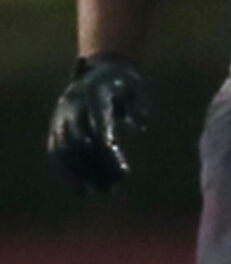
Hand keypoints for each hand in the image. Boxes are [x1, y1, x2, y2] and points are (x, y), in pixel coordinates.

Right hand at [48, 55, 148, 194]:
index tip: (120, 166)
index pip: (97, 122)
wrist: (101, 70)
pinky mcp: (57, 127)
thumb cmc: (125, 83)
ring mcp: (62, 117)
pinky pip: (56, 152)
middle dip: (97, 165)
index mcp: (94, 94)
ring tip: (98, 193)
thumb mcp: (136, 89)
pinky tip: (80, 190)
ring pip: (66, 149)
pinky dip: (66, 171)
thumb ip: (138, 108)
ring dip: (81, 173)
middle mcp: (73, 105)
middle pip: (80, 139)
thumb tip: (140, 129)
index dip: (106, 145)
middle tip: (114, 188)